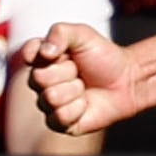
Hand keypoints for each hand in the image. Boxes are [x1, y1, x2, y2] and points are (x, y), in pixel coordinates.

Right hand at [18, 23, 144, 135]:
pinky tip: (85, 103)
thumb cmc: (103, 57)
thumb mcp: (83, 35)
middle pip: (37, 78)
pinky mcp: (59, 122)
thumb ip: (60, 33)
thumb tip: (44, 52)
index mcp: (43, 57)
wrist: (126, 80)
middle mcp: (41, 81)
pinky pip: (59, 117)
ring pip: (50, 98)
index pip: (29, 54)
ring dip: (74, 90)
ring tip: (83, 86)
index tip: (63, 53)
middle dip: (66, 72)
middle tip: (79, 71)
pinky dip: (78, 109)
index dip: (46, 54)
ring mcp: (49, 103)